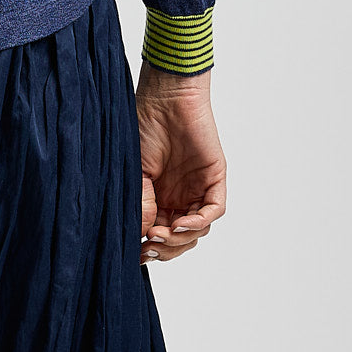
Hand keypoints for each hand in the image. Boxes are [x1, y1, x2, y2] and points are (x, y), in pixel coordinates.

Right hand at [135, 62, 226, 265]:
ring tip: (162, 233)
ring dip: (181, 238)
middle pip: (180, 238)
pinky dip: (199, 222)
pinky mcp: (214, 179)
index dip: (151, 248)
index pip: (160, 233)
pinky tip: (181, 223)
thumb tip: (143, 236)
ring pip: (198, 230)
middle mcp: (180, 196)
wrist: (164, 98)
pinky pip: (214, 210)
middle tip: (150, 248)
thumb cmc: (144, 125)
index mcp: (159, 196)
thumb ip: (142, 203)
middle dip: (166, 249)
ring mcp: (198, 189)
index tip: (136, 253)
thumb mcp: (136, 171)